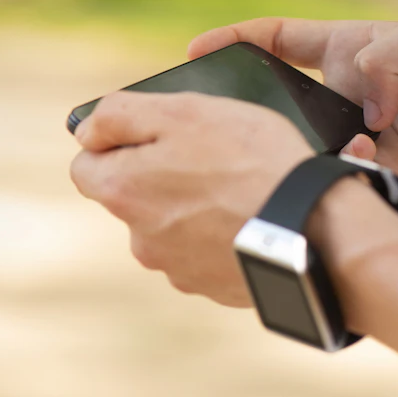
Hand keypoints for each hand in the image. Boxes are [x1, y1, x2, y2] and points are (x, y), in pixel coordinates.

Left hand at [69, 91, 314, 306]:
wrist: (311, 228)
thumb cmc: (251, 160)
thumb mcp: (184, 110)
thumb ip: (120, 113)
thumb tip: (86, 131)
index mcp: (122, 191)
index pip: (86, 165)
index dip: (118, 143)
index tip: (159, 135)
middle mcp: (139, 238)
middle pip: (134, 198)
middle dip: (162, 177)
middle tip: (212, 156)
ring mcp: (177, 269)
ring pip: (173, 227)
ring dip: (196, 208)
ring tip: (241, 189)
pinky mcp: (214, 287)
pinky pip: (209, 253)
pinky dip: (223, 235)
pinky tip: (254, 218)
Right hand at [188, 3, 397, 212]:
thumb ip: (389, 50)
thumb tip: (364, 103)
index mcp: (355, 50)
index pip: (283, 41)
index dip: (238, 41)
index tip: (196, 50)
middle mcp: (352, 97)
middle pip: (286, 101)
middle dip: (259, 110)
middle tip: (243, 122)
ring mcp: (366, 140)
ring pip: (310, 146)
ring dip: (308, 146)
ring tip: (339, 143)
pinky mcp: (385, 178)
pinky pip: (345, 179)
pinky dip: (343, 173)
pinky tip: (363, 161)